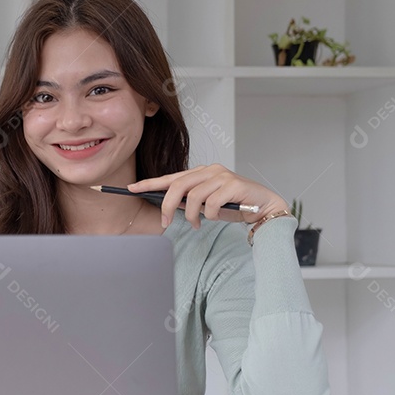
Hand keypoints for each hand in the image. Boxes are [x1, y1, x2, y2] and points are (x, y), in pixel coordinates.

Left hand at [127, 164, 289, 228]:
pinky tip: (215, 218)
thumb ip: (189, 201)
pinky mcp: (233, 185)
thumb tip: (169, 207)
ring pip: (193, 196)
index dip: (150, 183)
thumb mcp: (206, 204)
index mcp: (200, 173)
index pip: (170, 177)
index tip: (131, 188)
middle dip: (167, 205)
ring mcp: (221, 176)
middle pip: (177, 185)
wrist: (263, 207)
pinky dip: (209, 215)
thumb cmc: (233, 205)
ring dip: (191, 215)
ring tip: (196, 224)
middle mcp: (209, 171)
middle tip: (165, 221)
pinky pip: (211, 203)